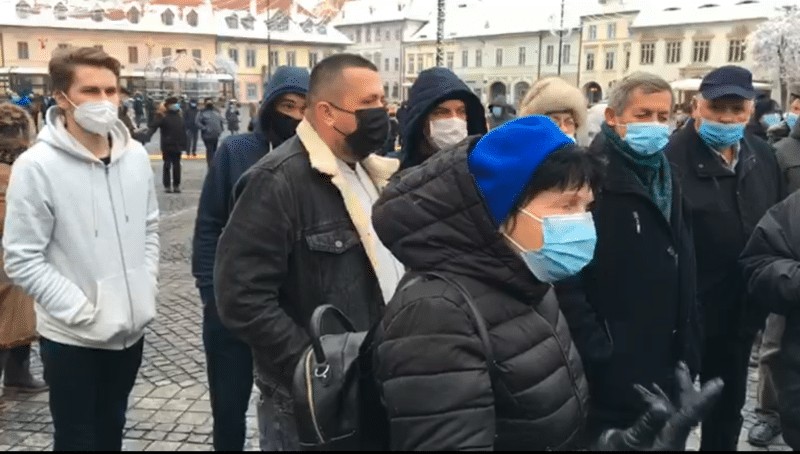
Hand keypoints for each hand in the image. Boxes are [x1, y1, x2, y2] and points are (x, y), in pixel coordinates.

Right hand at [594, 362, 723, 450]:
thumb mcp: (628, 441)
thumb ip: (645, 424)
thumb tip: (660, 405)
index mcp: (670, 439)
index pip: (690, 415)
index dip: (704, 398)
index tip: (718, 383)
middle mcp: (673, 436)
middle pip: (686, 409)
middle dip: (685, 386)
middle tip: (683, 365)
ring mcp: (666, 436)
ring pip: (677, 410)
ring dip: (674, 391)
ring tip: (673, 371)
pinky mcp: (658, 436)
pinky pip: (665, 415)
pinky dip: (660, 399)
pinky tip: (652, 390)